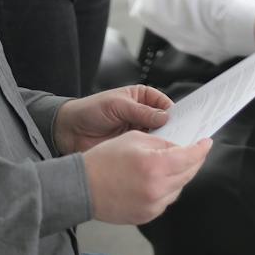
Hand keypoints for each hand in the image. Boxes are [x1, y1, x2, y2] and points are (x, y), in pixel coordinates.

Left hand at [54, 85, 171, 153]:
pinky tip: (156, 157)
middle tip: (180, 137)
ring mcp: (138, 132)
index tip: (185, 121)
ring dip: (162, 143)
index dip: (174, 112)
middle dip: (171, 129)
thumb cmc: (91, 110)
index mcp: (142, 97)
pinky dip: (151, 153)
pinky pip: (146, 150)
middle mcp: (143, 115)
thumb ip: (141, 111)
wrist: (69, 131)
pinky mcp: (131, 147)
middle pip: (164, 122)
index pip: (164, 104)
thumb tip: (164, 116)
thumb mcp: (117, 105)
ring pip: (157, 137)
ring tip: (170, 148)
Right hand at [81, 130, 210, 224]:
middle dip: (194, 160)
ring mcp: (152, 205)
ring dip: (180, 175)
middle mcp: (157, 188)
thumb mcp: (135, 138)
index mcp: (155, 165)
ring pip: (179, 188)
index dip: (201, 149)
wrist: (81, 187)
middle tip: (195, 151)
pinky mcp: (146, 216)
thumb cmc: (104, 160)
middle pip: (189, 173)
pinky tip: (158, 179)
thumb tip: (179, 147)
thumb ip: (162, 143)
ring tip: (172, 164)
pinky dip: (167, 189)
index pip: (190, 157)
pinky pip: (166, 200)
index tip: (206, 142)